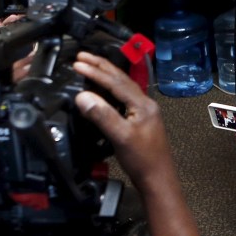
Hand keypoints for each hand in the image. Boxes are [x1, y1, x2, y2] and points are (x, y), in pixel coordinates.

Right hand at [71, 51, 174, 188]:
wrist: (158, 180)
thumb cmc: (142, 160)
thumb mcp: (121, 137)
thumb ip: (102, 115)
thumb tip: (82, 95)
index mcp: (143, 104)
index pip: (116, 82)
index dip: (96, 72)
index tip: (77, 63)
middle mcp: (145, 104)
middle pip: (121, 79)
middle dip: (101, 66)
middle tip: (82, 55)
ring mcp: (144, 112)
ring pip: (123, 87)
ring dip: (106, 75)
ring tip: (91, 66)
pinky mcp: (140, 121)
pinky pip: (124, 97)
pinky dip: (110, 89)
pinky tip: (103, 91)